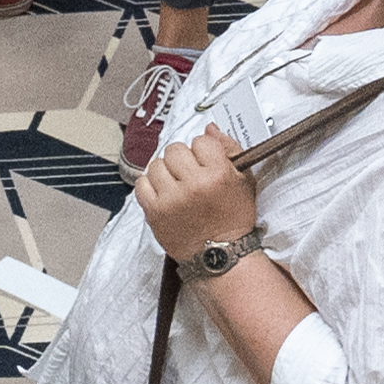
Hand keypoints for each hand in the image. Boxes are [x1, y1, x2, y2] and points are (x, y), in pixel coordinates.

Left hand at [137, 118, 260, 263]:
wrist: (220, 255)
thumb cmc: (233, 217)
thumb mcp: (243, 181)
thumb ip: (229, 150)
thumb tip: (209, 128)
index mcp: (218, 175)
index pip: (200, 141)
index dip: (203, 151)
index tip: (206, 163)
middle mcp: (193, 185)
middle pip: (174, 150)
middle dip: (182, 159)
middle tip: (190, 175)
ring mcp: (171, 199)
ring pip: (155, 165)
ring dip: (165, 172)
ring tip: (177, 185)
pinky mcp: (154, 212)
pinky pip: (140, 184)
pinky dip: (150, 186)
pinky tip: (163, 193)